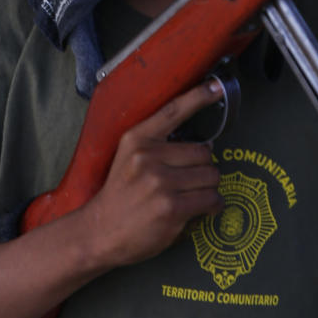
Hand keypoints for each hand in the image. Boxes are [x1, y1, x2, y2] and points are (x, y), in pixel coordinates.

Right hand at [85, 82, 225, 269]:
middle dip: (203, 168)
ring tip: (192, 196)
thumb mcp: (128, 158)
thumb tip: (203, 146)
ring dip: (208, 188)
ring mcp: (160, 182)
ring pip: (211, 175)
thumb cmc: (120, 195)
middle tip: (190, 181)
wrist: (99, 232)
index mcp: (137, 139)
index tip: (217, 86)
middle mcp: (148, 156)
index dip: (199, 96)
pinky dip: (212, 205)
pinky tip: (202, 209)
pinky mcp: (172, 207)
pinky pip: (211, 199)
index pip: (173, 111)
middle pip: (204, 152)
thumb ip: (158, 146)